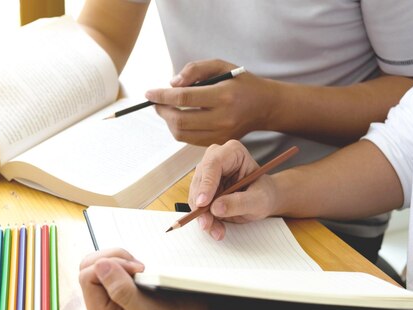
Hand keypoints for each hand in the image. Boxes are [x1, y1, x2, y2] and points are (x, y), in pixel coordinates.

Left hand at [79, 248, 215, 309]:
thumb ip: (124, 294)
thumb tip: (100, 266)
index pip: (87, 280)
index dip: (110, 266)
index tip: (138, 269)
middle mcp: (101, 309)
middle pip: (88, 268)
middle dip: (112, 258)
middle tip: (140, 266)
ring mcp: (108, 297)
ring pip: (97, 263)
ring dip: (118, 258)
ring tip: (141, 267)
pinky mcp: (118, 287)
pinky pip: (110, 265)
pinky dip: (123, 260)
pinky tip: (140, 269)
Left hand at [144, 59, 277, 146]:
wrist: (264, 106)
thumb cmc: (240, 82)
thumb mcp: (221, 65)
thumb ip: (195, 69)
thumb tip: (172, 84)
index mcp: (223, 96)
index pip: (184, 98)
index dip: (162, 96)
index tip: (149, 93)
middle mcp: (222, 118)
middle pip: (179, 120)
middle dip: (162, 110)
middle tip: (156, 102)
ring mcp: (220, 134)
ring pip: (181, 134)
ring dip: (168, 121)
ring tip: (166, 109)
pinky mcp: (219, 142)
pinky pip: (189, 140)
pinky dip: (178, 129)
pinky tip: (178, 118)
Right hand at [188, 140, 277, 239]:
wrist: (264, 200)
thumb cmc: (265, 194)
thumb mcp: (259, 200)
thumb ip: (240, 202)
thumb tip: (216, 208)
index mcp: (232, 152)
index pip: (213, 164)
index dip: (206, 184)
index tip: (203, 203)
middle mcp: (215, 159)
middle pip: (200, 181)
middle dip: (202, 206)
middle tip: (207, 224)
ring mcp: (207, 174)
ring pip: (195, 196)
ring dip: (203, 216)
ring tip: (217, 231)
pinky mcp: (203, 189)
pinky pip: (197, 205)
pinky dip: (205, 219)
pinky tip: (216, 229)